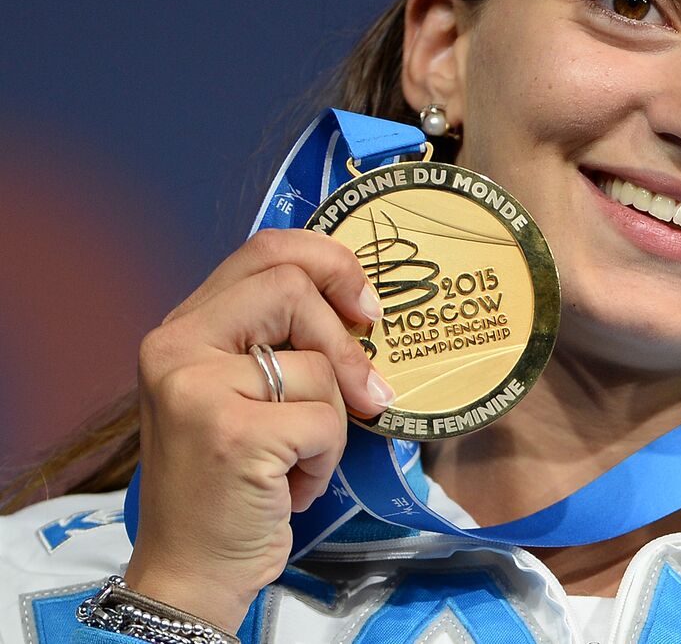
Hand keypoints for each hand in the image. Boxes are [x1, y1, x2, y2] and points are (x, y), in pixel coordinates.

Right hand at [124, 229, 392, 631]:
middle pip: (293, 286)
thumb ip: (282, 342)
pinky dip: (326, 459)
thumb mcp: (244, 393)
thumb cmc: (232, 481)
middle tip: (364, 389)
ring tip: (298, 458)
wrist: (192, 570)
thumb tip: (365, 307)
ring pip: (318, 363)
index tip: (365, 307)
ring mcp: (198, 389)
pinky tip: (291, 486)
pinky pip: (325, 420)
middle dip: (345, 341)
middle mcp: (177, 347)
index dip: (330, 262)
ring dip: (333, 420)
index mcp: (183, 328)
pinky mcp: (233, 433)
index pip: (265, 249)